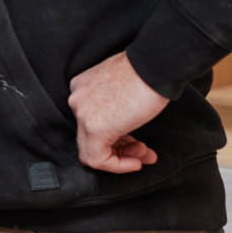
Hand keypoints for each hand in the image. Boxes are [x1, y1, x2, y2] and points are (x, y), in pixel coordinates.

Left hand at [68, 51, 168, 172]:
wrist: (154, 66)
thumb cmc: (147, 73)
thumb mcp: (123, 89)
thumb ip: (114, 106)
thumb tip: (122, 126)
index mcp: (82, 88)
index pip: (90, 122)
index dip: (116, 137)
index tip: (136, 142)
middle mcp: (77, 100)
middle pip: (90, 136)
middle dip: (121, 148)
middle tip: (143, 153)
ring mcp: (82, 113)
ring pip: (92, 149)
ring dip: (122, 157)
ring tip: (144, 156)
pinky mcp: (94, 127)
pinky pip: (96, 158)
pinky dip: (117, 166)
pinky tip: (136, 163)